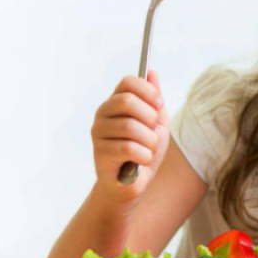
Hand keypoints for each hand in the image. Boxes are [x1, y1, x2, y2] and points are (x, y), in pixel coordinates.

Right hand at [91, 70, 169, 204]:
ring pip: (130, 127)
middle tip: (152, 132)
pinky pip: (129, 148)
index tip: (158, 105)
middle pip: (127, 101)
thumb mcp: (156, 123)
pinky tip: (141, 162)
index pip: (127, 82)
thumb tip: (152, 73)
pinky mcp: (100, 154)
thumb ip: (154, 99)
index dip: (148, 91)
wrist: (133, 184)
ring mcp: (98, 134)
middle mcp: (103, 114)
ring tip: (148, 150)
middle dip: (149, 117)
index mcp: (116, 103)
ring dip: (149, 141)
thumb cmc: (144, 151)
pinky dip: (144, 156)